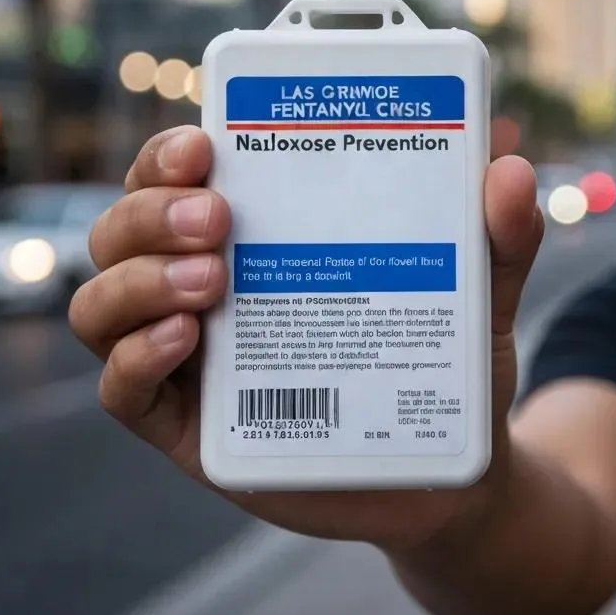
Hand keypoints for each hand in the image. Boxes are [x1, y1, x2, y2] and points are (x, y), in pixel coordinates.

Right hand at [69, 126, 542, 549]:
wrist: (449, 472)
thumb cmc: (446, 363)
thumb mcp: (479, 293)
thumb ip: (499, 238)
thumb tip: (511, 173)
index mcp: (261, 235)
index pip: (180, 176)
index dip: (170, 152)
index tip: (206, 142)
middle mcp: (208, 284)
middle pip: (125, 228)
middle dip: (152, 211)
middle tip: (218, 217)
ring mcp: (194, 356)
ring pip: (104, 302)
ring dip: (139, 279)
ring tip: (212, 281)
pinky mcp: (192, 428)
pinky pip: (124, 392)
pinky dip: (137, 359)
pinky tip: (188, 338)